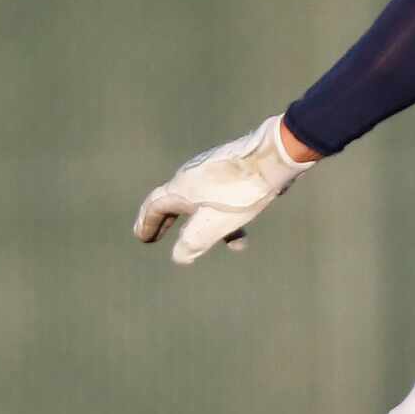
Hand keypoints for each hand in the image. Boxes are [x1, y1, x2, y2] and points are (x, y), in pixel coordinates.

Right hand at [133, 117, 313, 264]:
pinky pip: (222, 196)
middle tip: (156, 236)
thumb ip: (193, 242)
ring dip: (206, 223)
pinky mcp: (233, 168)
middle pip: (174, 202)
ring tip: (227, 244)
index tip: (142, 238)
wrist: (272, 156)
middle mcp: (191, 175)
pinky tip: (243, 228)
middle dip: (166, 222)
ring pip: (202, 201)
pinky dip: (225, 215)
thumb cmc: (239, 191)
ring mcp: (212, 169)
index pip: (154, 206)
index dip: (146, 223)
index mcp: (180, 187)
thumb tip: (179, 257)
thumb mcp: (213, 224)